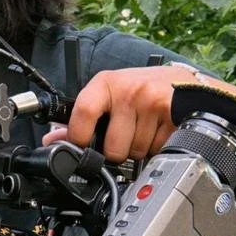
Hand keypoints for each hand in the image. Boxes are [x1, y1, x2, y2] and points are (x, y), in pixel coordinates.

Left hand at [43, 64, 197, 162]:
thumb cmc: (141, 89)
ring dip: (140, 149)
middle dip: (119, 151)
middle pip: (113, 148)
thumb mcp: (109, 95)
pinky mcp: (172, 115)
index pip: (83, 113)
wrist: (182, 82)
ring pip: (135, 153)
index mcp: (106, 83)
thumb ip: (82, 118)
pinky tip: (159, 131)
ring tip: (145, 129)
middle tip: (127, 134)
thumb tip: (53, 139)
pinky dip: (157, 148)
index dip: (79, 138)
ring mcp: (152, 102)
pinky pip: (156, 150)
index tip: (83, 145)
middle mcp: (129, 90)